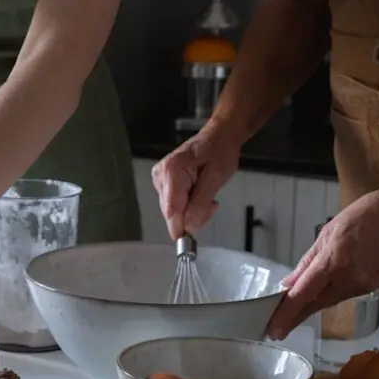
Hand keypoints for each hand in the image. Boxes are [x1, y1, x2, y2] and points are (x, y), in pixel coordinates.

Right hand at [151, 122, 241, 238]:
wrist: (218, 136)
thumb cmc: (219, 151)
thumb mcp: (217, 177)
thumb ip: (202, 202)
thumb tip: (190, 226)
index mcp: (172, 170)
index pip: (171, 208)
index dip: (180, 227)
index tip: (189, 241)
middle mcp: (160, 175)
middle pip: (171, 212)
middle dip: (191, 216)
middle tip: (212, 205)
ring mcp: (159, 180)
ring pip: (173, 211)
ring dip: (192, 211)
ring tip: (208, 195)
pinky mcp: (162, 184)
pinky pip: (174, 205)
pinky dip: (188, 205)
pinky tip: (199, 193)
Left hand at [267, 189, 378, 339]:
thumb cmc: (366, 215)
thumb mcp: (327, 233)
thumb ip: (308, 262)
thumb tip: (289, 283)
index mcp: (333, 261)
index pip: (303, 295)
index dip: (286, 315)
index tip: (273, 330)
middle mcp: (348, 278)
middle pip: (316, 304)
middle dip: (295, 317)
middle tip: (276, 329)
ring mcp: (363, 285)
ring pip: (329, 301)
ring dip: (311, 307)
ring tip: (292, 312)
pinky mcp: (373, 287)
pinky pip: (344, 295)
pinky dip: (329, 296)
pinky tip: (320, 295)